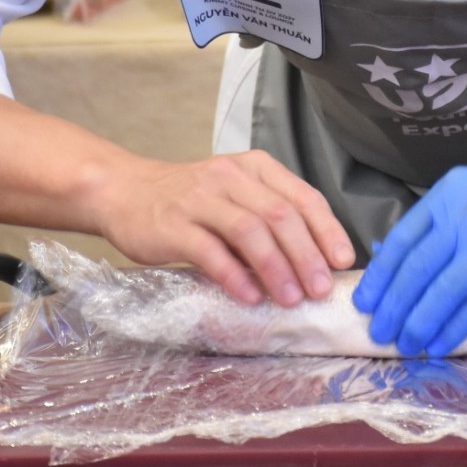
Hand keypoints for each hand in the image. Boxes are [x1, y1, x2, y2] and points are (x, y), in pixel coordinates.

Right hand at [91, 149, 355, 307]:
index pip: (302, 196)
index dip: (327, 230)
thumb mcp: (234, 195)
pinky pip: (209, 250)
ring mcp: (199, 199)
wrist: (123, 191)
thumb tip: (315, 263)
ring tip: (291, 298)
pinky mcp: (173, 225)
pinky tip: (250, 297)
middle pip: (280, 215)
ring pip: (249, 230)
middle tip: (321, 290)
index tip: (343, 262)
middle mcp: (230, 177)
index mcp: (254, 168)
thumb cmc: (188, 200)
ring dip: (276, 267)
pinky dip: (234, 275)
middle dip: (306, 255)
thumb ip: (269, 218)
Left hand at [351, 148, 466, 356]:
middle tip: (378, 331)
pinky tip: (438, 345)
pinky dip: (452, 328)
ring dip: (418, 323)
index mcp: (450, 193)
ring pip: (441, 290)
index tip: (365, 300)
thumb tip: (396, 258)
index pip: (403, 238)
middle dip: (393, 305)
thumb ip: (443, 224)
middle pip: (417, 268)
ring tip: (404, 345)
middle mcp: (465, 215)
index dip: (380, 274)